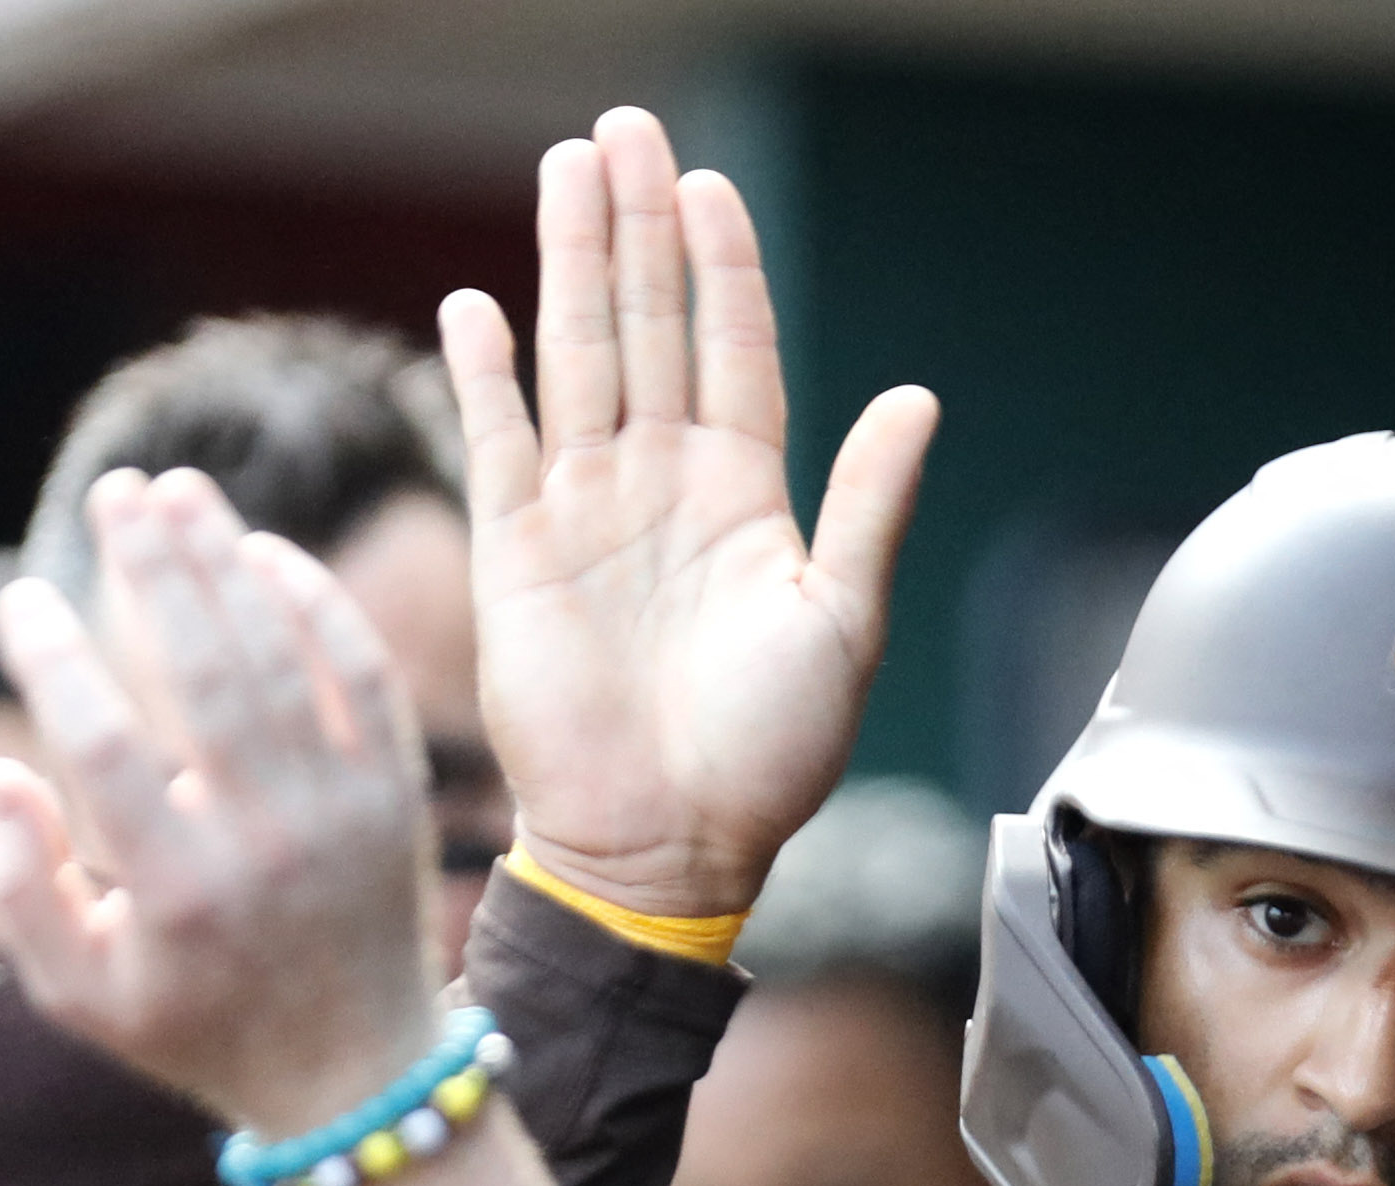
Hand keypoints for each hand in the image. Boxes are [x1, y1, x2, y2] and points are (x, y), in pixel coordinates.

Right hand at [0, 470, 441, 1139]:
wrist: (358, 1077)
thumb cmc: (198, 1028)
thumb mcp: (81, 995)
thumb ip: (19, 890)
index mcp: (179, 895)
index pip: (104, 749)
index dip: (56, 663)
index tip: (20, 602)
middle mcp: (268, 847)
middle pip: (208, 675)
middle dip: (154, 569)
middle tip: (113, 489)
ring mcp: (346, 817)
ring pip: (286, 659)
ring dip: (227, 562)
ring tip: (175, 492)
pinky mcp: (398, 799)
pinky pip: (365, 679)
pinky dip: (320, 607)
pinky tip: (264, 552)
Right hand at [444, 108, 938, 922]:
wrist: (669, 846)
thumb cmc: (766, 758)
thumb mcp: (843, 625)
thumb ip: (869, 507)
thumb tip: (917, 400)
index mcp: (745, 499)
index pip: (732, 351)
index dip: (721, 267)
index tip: (707, 185)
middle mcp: (662, 488)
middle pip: (649, 327)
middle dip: (637, 228)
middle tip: (624, 129)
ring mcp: (586, 513)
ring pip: (577, 358)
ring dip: (570, 265)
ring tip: (566, 171)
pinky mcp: (515, 554)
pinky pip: (497, 443)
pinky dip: (486, 376)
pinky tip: (476, 303)